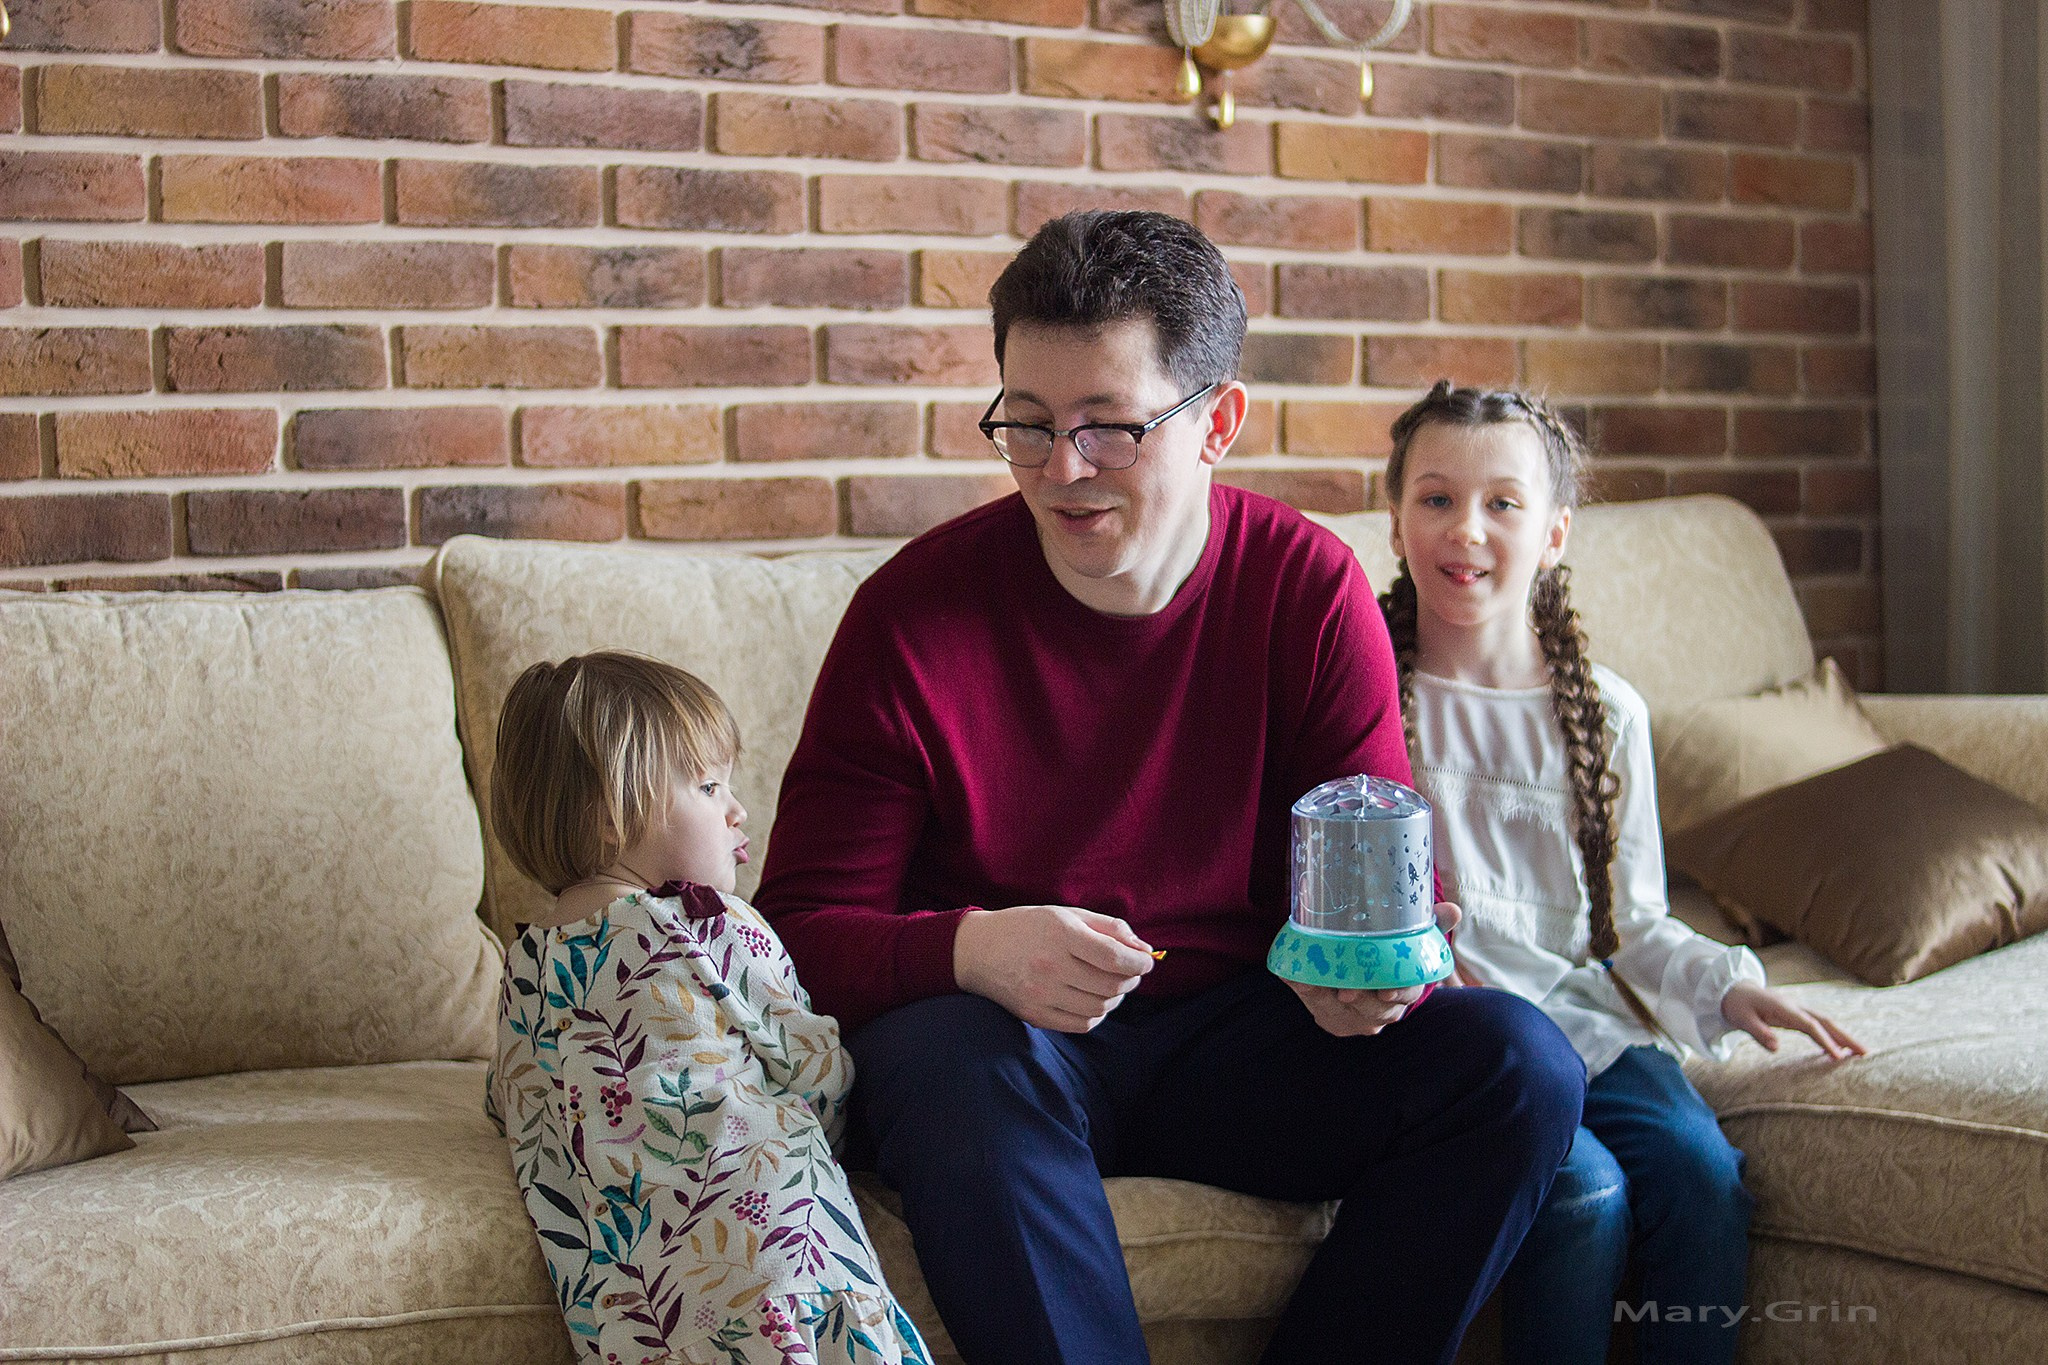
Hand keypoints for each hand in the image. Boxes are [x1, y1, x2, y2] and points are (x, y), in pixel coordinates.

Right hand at [953, 905, 1154, 1033]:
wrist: (978, 950)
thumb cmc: (1027, 926)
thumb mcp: (1066, 914)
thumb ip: (1108, 927)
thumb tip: (1145, 949)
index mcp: (1061, 934)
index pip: (1115, 957)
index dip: (1139, 963)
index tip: (1146, 961)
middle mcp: (1051, 966)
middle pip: (1111, 985)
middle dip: (1131, 980)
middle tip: (1132, 972)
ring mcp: (1041, 994)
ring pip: (1100, 1007)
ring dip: (1116, 998)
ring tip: (1112, 985)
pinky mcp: (1035, 1015)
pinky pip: (1082, 1024)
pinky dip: (1097, 1014)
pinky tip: (1095, 1000)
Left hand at [1288, 902, 1461, 1037]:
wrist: (1364, 980)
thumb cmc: (1393, 956)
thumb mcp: (1413, 940)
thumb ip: (1432, 925)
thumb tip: (1452, 910)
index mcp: (1405, 992)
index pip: (1406, 994)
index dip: (1397, 995)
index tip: (1386, 991)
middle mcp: (1382, 1011)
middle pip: (1372, 1009)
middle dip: (1359, 999)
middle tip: (1346, 988)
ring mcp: (1355, 1018)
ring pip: (1340, 1010)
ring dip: (1325, 995)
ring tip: (1313, 978)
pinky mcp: (1329, 1016)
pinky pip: (1314, 1004)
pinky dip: (1303, 988)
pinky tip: (1293, 974)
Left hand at [1721, 981, 1866, 1060]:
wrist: (1734, 990)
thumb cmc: (1737, 1005)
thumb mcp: (1741, 1019)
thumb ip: (1758, 1032)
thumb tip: (1776, 1048)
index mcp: (1783, 1008)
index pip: (1809, 1026)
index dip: (1825, 1041)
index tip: (1838, 1057)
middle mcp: (1795, 1007)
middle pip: (1825, 1022)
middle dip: (1846, 1037)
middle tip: (1865, 1053)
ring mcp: (1797, 1009)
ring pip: (1825, 1022)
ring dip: (1843, 1037)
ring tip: (1860, 1053)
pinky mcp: (1796, 1014)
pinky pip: (1818, 1025)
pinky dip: (1830, 1036)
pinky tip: (1838, 1050)